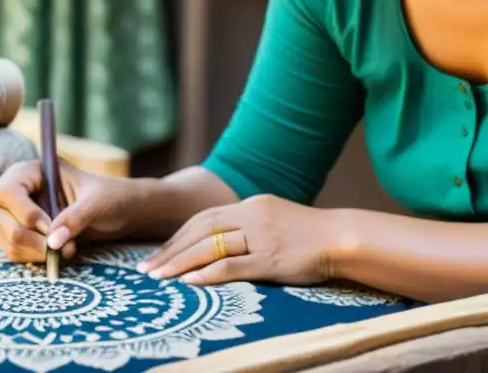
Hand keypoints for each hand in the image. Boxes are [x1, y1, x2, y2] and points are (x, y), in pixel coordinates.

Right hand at [0, 159, 142, 262]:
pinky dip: (35, 258)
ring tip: (66, 250)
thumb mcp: (98, 203)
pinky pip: (16, 253)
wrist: (120, 214)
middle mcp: (20, 193)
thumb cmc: (110, 198)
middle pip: (1, 219)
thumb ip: (76, 217)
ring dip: (35, 251)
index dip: (22, 212)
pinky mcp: (24, 237)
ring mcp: (17, 216)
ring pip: (7, 239)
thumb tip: (53, 241)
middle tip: (58, 247)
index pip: (6, 191)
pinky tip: (59, 254)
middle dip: (30, 238)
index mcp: (33, 172)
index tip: (48, 226)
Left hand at [137, 194, 334, 286]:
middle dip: (170, 249)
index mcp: (250, 204)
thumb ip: (249, 225)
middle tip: (147, 268)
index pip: (204, 217)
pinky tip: (190, 283)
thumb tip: (222, 239)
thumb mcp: (274, 219)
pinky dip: (208, 274)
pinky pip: (233, 266)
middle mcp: (251, 216)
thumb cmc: (308, 234)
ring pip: (210, 247)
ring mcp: (261, 237)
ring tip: (159, 278)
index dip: (178, 235)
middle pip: (200, 230)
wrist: (340, 238)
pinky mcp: (271, 259)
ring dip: (180, 263)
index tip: (159, 252)